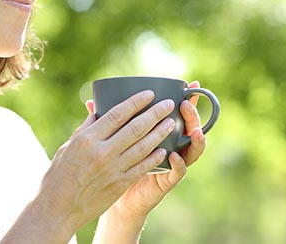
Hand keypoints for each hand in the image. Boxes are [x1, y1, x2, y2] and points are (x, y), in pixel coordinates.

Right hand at [34, 89, 177, 233]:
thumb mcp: (68, 146)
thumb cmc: (59, 175)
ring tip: (170, 123)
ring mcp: (113, 169)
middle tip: (168, 104)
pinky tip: (164, 149)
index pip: (117, 114)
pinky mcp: (120, 184)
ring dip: (159, 133)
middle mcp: (102, 152)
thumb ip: (86, 128)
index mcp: (88, 139)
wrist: (58, 208)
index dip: (136, 102)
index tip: (149, 94)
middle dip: (155, 114)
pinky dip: (154, 157)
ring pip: (143, 146)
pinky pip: (142, 167)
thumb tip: (97, 111)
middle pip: (135, 128)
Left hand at [99, 80, 207, 219]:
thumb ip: (109, 124)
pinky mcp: (166, 181)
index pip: (179, 113)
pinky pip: (178, 173)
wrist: (120, 201)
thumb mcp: (114, 143)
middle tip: (188, 102)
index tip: (191, 83)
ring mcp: (171, 164)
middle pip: (189, 127)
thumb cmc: (116, 168)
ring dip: (195, 139)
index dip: (186, 100)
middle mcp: (172, 147)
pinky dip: (178, 164)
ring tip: (194, 129)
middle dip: (191, 114)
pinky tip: (173, 155)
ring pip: (191, 149)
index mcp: (160, 135)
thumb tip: (90, 104)